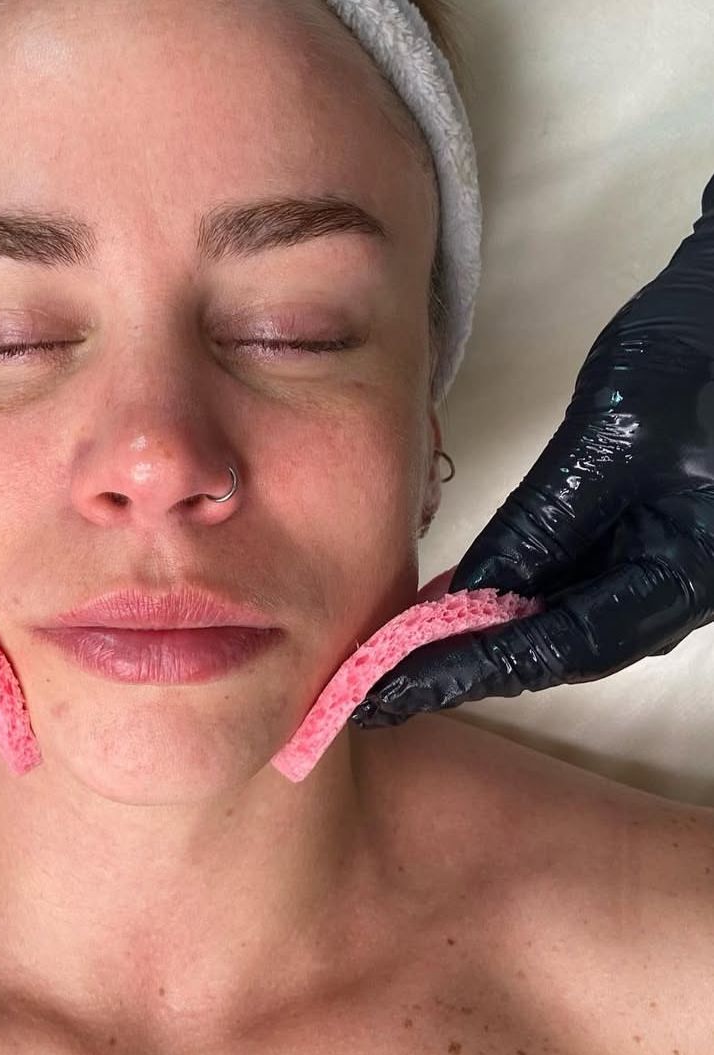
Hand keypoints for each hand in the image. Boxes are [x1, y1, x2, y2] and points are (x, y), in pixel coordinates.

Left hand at [352, 171, 713, 728]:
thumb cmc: (693, 360)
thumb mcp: (607, 440)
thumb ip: (540, 525)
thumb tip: (463, 598)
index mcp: (681, 577)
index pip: (555, 646)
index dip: (465, 672)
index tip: (389, 691)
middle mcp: (673, 591)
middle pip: (554, 649)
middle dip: (464, 670)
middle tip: (376, 688)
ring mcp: (658, 569)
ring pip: (556, 625)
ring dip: (478, 642)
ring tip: (396, 660)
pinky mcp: (638, 542)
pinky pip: (564, 589)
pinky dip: (503, 599)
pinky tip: (450, 604)